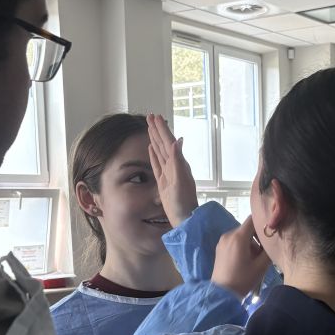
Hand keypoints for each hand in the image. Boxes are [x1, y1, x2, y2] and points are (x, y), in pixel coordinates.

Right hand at [147, 113, 197, 227]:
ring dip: (154, 139)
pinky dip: (154, 155)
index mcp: (179, 163)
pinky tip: (151, 148)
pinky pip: (157, 164)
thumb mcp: (180, 181)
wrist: (184, 218)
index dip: (162, 129)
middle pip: (164, 143)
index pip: (169, 142)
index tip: (155, 117)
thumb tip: (177, 141)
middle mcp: (175, 166)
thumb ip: (178, 161)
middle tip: (150, 116)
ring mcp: (169, 173)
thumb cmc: (184, 202)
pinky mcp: (164, 182)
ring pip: (160, 151)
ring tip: (149, 128)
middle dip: (157, 130)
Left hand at [212, 216, 270, 298]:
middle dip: (256, 237)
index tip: (269, 233)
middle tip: (262, 253)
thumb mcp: (261, 266)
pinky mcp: (219, 248)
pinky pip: (233, 241)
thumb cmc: (243, 279)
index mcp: (238, 237)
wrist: (222, 293)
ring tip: (252, 260)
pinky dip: (241, 246)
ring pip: (240, 235)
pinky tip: (243, 260)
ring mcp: (222, 241)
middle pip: (247, 228)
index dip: (262, 223)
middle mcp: (228, 235)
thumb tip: (273, 240)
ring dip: (249, 243)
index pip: (252, 219)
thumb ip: (269, 249)